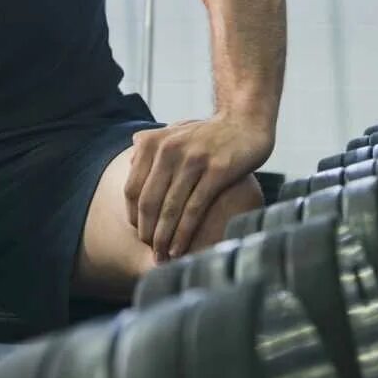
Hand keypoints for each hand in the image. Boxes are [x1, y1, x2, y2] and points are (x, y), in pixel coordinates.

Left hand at [125, 116, 272, 261]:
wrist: (246, 121)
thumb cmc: (210, 134)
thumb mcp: (176, 132)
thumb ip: (153, 145)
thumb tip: (131, 159)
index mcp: (154, 142)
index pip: (132, 189)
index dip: (133, 216)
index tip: (139, 234)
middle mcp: (169, 149)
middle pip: (148, 201)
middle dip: (147, 232)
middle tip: (150, 251)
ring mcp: (194, 160)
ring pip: (170, 208)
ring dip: (163, 238)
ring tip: (162, 257)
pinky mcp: (217, 171)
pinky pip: (194, 209)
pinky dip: (183, 233)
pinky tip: (180, 249)